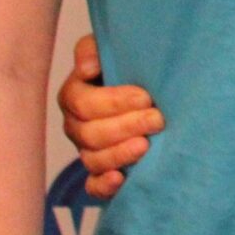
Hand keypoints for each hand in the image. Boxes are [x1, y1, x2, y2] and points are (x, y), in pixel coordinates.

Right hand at [55, 33, 157, 198]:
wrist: (152, 88)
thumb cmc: (131, 66)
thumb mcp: (111, 49)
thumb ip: (93, 50)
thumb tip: (87, 68)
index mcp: (75, 96)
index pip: (84, 103)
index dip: (114, 102)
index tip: (146, 97)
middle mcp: (77, 126)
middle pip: (91, 133)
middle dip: (126, 126)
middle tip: (158, 119)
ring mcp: (88, 150)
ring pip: (93, 159)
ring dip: (119, 154)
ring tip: (146, 146)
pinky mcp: (100, 172)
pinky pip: (93, 186)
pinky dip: (104, 185)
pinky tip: (121, 180)